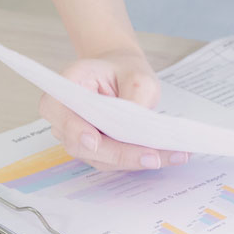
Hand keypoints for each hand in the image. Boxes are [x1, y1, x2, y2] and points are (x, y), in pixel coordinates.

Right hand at [39, 47, 188, 170]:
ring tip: (173, 156)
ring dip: (135, 161)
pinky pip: (115, 161)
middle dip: (120, 154)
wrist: (122, 77)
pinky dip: (140, 160)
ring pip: (102, 158)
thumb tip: (135, 128)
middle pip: (83, 145)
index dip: (75, 129)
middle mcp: (65, 118)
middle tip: (152, 157)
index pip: (60, 113)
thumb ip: (134, 97)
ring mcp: (78, 139)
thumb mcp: (136, 75)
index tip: (94, 140)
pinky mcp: (97, 152)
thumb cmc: (124, 72)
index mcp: (65, 90)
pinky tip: (168, 157)